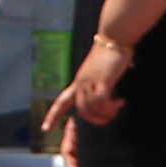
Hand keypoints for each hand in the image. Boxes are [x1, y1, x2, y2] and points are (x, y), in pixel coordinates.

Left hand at [52, 32, 134, 162]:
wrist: (114, 37)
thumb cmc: (110, 54)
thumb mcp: (101, 73)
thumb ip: (100, 85)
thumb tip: (106, 100)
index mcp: (78, 82)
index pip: (61, 102)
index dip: (52, 116)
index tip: (45, 129)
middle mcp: (81, 82)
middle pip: (82, 111)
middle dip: (96, 120)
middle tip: (111, 116)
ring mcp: (90, 81)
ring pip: (91, 108)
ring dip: (106, 113)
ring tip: (117, 108)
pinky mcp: (102, 80)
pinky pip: (102, 101)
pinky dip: (112, 106)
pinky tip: (121, 102)